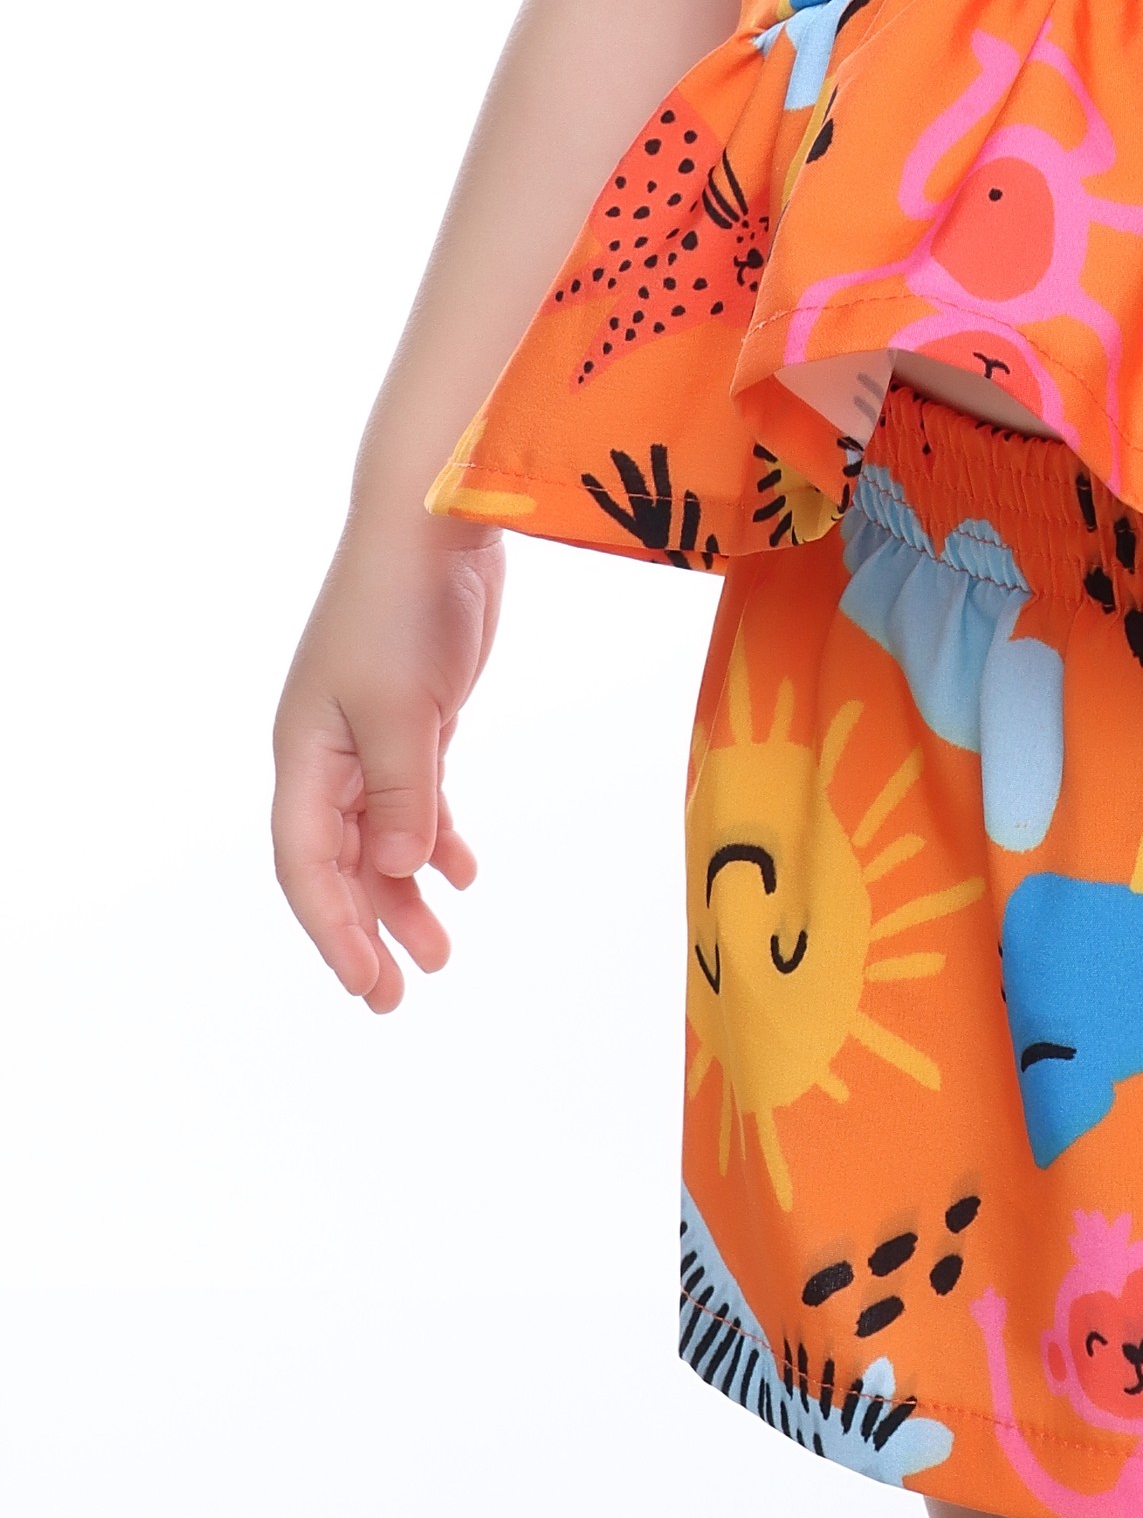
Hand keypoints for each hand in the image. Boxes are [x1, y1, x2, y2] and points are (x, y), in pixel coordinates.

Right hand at [272, 513, 504, 1011]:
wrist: (432, 521)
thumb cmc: (402, 605)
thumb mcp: (403, 706)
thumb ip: (403, 792)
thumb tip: (402, 871)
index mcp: (305, 754)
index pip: (306, 864)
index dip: (332, 930)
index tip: (367, 984)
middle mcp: (327, 753)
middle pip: (340, 863)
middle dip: (366, 931)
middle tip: (399, 996)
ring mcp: (369, 735)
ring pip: (380, 837)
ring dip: (406, 894)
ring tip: (442, 952)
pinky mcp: (414, 716)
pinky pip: (415, 798)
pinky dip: (435, 836)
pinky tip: (462, 874)